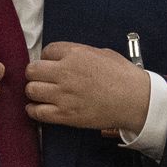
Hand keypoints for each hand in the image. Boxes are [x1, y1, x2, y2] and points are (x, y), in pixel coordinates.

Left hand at [24, 41, 150, 132]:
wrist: (135, 100)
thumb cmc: (123, 76)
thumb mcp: (102, 53)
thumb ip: (80, 53)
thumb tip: (67, 57)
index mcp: (75, 54)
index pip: (46, 51)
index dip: (48, 58)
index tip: (51, 64)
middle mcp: (65, 72)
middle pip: (32, 70)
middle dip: (35, 73)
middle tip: (43, 78)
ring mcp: (63, 95)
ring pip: (31, 90)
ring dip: (34, 91)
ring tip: (41, 93)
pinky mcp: (65, 115)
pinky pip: (37, 112)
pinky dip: (34, 110)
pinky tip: (38, 107)